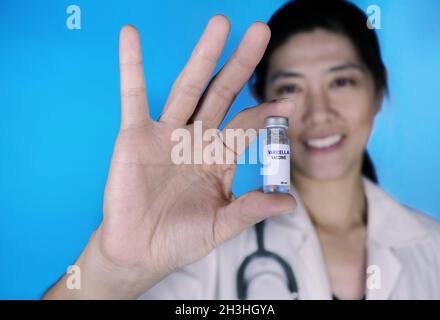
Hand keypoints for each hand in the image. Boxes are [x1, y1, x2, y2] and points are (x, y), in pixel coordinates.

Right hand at [45, 15, 296, 298]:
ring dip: (203, 56)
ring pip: (188, 87)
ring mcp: (166, 133)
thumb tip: (290, 202)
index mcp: (219, 158)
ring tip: (219, 24)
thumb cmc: (180, 239)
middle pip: (223, 93)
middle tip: (261, 31)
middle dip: (241, 64)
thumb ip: (251, 209)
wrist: (139, 251)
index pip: (247, 126)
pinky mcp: (136, 134)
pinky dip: (130, 66)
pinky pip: (133, 95)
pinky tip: (130, 35)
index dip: (266, 113)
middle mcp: (196, 139)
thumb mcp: (221, 225)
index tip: (290, 102)